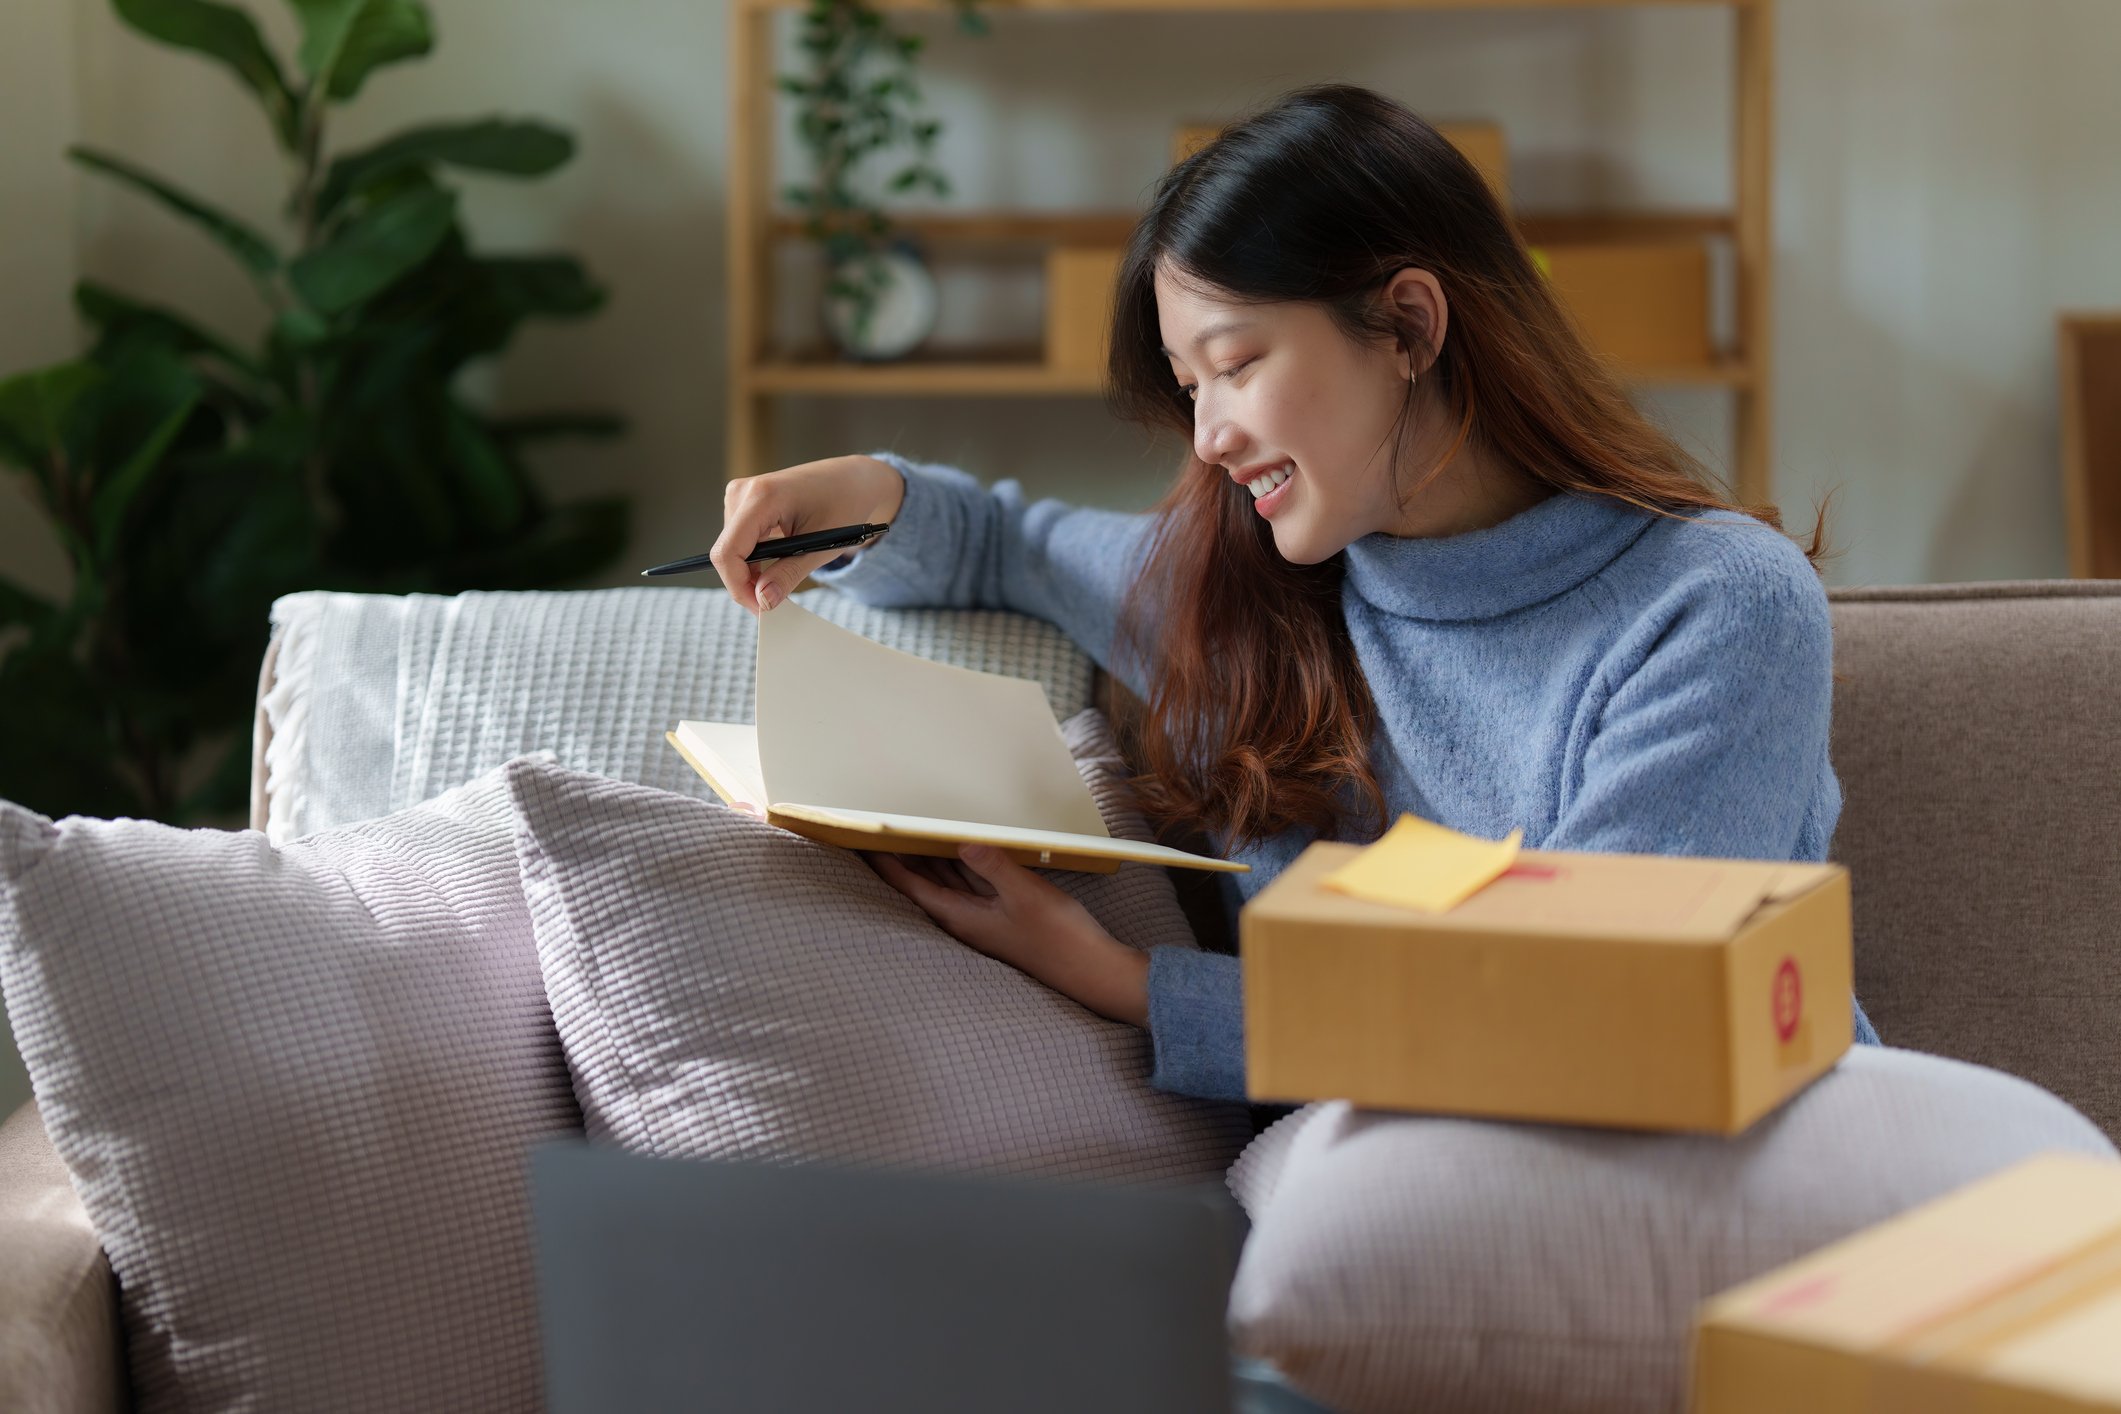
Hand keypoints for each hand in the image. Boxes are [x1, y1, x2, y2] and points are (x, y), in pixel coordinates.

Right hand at [710, 454, 905, 615]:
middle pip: (727, 553)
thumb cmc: (843, 503)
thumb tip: (763, 601)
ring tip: (782, 578)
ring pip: (731, 550)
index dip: (739, 586)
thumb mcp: (821, 546)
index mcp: (763, 496)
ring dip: (751, 572)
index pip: (729, 551)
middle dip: (746, 584)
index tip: (761, 608)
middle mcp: (744, 491)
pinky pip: (737, 541)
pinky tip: (776, 563)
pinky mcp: (742, 502)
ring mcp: (740, 495)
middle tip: (774, 603)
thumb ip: (788, 574)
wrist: (851, 480)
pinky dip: (753, 560)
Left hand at [865, 845, 1150, 1027]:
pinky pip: (971, 886)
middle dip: (904, 860)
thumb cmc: (1058, 936)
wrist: (1091, 970)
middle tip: (884, 832)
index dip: (887, 865)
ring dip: (932, 862)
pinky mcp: (1003, 917)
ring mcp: (985, 920)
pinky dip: (961, 867)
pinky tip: (963, 852)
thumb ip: (992, 866)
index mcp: (962, 917)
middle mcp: (967, 920)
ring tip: (914, 835)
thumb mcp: (1025, 893)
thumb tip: (962, 844)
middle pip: (925, 886)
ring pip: (948, 885)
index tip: (865, 844)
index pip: (912, 887)